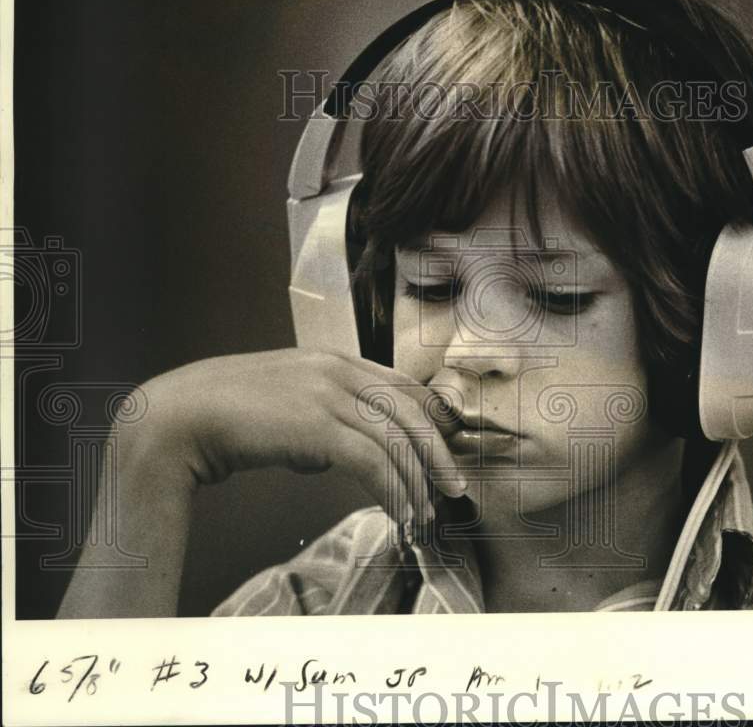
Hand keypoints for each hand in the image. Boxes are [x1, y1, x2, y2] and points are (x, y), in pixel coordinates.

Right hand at [123, 348, 467, 524]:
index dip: (432, 419)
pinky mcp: (316, 424)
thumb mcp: (284, 405)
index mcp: (334, 360)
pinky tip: (399, 512)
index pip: (403, 386)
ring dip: (418, 480)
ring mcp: (327, 394)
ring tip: (427, 511)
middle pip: (411, 411)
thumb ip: (317, 418)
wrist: (179, 418)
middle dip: (438, 453)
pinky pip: (372, 461)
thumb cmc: (227, 416)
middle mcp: (337, 370)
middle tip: (454, 486)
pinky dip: (393, 490)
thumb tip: (334, 453)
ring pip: (396, 439)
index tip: (447, 449)